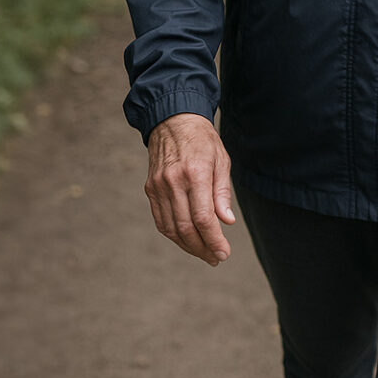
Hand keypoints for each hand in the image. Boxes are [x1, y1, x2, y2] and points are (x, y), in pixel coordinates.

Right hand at [145, 113, 235, 265]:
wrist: (172, 119)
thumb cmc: (202, 140)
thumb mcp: (221, 160)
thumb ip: (222, 193)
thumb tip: (227, 222)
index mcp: (195, 173)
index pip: (203, 218)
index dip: (214, 241)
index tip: (224, 253)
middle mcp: (173, 181)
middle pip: (186, 228)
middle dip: (202, 248)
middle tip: (216, 258)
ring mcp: (158, 186)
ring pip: (171, 228)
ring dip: (188, 246)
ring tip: (204, 253)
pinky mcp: (150, 188)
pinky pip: (160, 220)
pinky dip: (173, 234)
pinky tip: (187, 239)